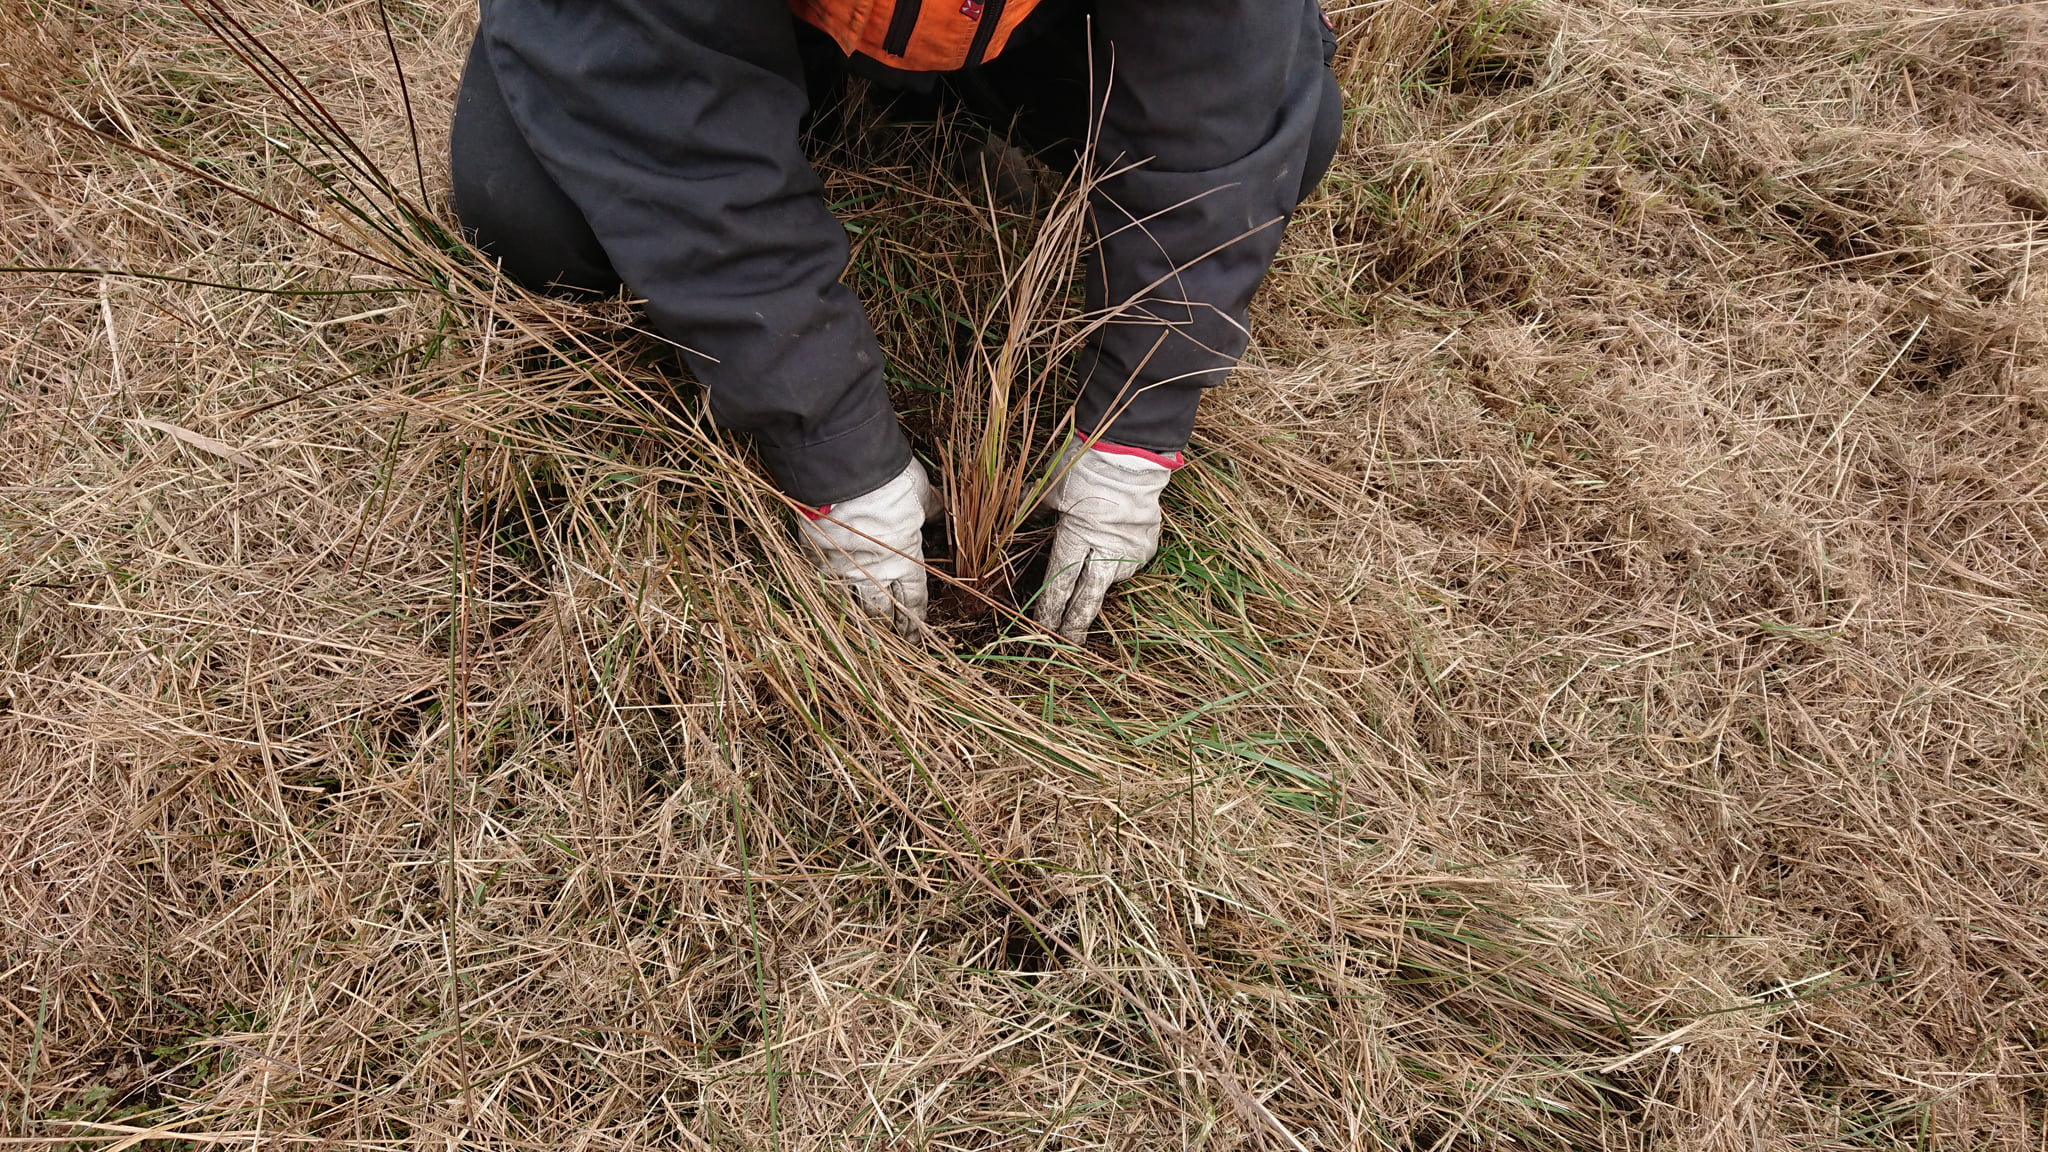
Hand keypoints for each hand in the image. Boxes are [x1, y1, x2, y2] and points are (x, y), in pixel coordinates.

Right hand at [797, 459, 941, 637]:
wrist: (845, 473)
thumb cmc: (891, 483)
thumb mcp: (920, 495)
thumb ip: (930, 511)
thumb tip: (940, 513)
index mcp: (905, 560)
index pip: (914, 597)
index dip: (916, 617)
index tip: (918, 632)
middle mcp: (873, 572)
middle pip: (882, 608)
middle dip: (890, 624)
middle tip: (895, 638)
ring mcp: (841, 567)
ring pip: (850, 599)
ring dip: (859, 611)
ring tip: (864, 624)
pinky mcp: (814, 555)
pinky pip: (822, 578)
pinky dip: (827, 586)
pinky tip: (829, 593)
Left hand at [1030, 439, 1182, 640]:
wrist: (1130, 457)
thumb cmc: (1084, 468)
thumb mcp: (1050, 489)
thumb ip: (1033, 510)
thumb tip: (1014, 517)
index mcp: (1076, 540)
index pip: (1060, 585)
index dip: (1051, 610)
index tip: (1044, 627)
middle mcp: (1105, 553)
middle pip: (1087, 599)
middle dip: (1075, 624)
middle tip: (1067, 644)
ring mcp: (1129, 552)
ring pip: (1108, 581)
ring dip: (1096, 588)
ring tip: (1087, 595)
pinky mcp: (1147, 547)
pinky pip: (1128, 564)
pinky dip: (1116, 563)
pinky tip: (1110, 556)